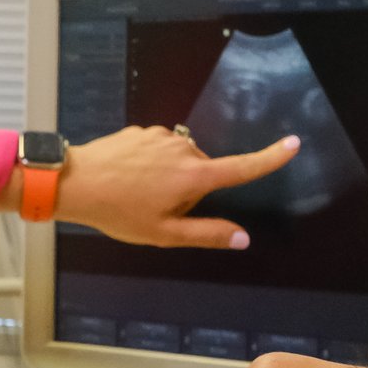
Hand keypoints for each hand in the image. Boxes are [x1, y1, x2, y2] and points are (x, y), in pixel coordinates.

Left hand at [49, 126, 301, 248]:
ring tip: (136, 193)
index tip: (293, 143)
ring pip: (180, 161)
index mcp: (194, 175)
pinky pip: (159, 150)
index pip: (242, 167)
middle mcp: (184, 149)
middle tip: (157, 208)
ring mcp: (162, 136)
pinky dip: (150, 164)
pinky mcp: (143, 130)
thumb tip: (243, 238)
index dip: (270, 158)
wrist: (74, 182)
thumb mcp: (164, 234)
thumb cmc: (119, 212)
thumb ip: (207, 233)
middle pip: (204, 171)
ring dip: (168, 177)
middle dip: (190, 190)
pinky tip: (127, 177)